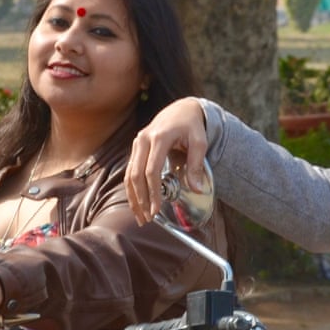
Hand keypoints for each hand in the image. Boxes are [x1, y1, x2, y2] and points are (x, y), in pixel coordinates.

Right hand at [125, 97, 208, 225]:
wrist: (180, 110)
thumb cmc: (192, 126)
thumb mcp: (200, 142)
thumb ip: (197, 165)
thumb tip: (196, 189)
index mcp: (159, 137)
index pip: (151, 171)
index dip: (153, 192)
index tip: (156, 210)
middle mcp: (143, 140)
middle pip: (136, 175)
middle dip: (140, 200)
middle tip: (147, 219)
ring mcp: (137, 144)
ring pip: (129, 175)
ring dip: (133, 198)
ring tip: (140, 216)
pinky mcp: (135, 149)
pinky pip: (130, 172)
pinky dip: (132, 189)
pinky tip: (137, 203)